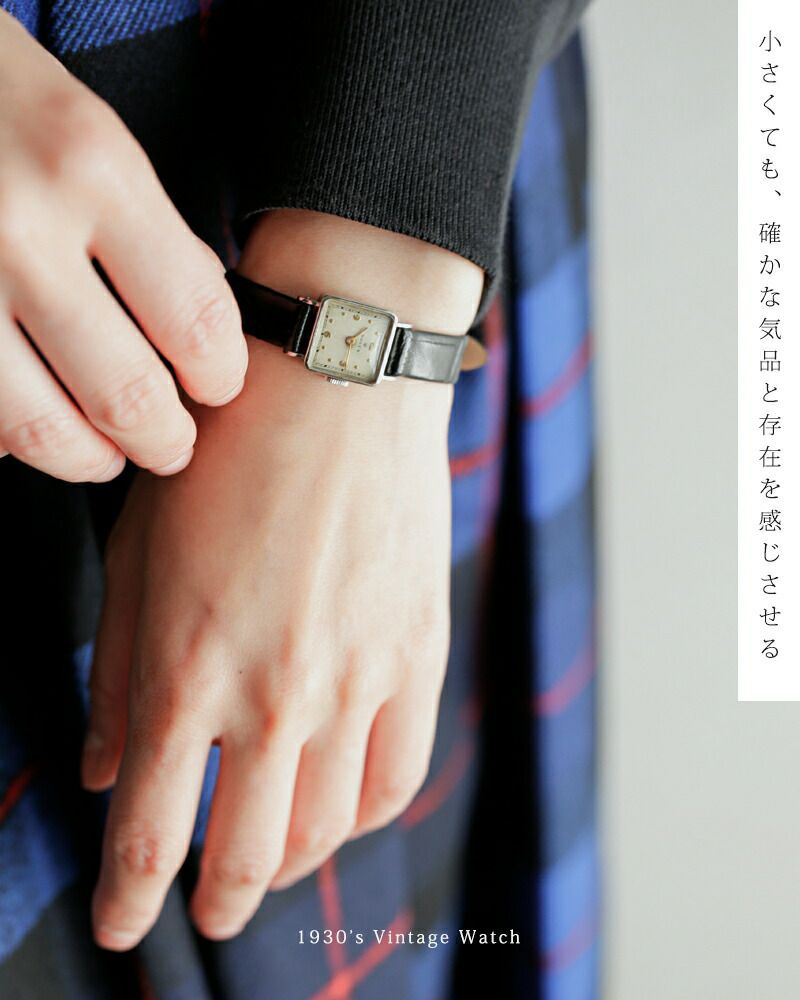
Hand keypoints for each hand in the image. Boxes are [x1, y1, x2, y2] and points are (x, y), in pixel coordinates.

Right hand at [0, 10, 247, 480]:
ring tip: (103, 454)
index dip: (219, 375)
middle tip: (171, 444)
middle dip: (163, 439)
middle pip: (125, 394)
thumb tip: (196, 330)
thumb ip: (148, 230)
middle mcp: (22, 229)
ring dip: (87, 457)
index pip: (195, 319)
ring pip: (40, 426)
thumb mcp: (89, 132)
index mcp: (93, 170)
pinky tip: (29, 422)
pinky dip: (8, 435)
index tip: (217, 386)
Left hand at [82, 338, 453, 946]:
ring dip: (290, 865)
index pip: (154, 835)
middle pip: (247, 856)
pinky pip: (400, 774)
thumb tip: (106, 775)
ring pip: (329, 829)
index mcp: (191, 673)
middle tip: (203, 912)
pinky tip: (342, 809)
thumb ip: (122, 675)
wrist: (341, 386)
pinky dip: (366, 815)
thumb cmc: (228, 456)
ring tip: (269, 863)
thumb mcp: (142, 556)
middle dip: (215, 902)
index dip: (132, 902)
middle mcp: (278, 697)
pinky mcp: (419, 658)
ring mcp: (360, 682)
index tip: (123, 931)